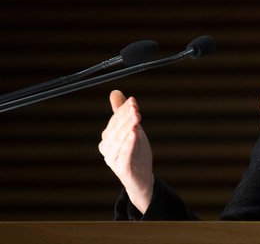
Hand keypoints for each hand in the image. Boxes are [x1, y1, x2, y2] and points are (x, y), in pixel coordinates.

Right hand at [98, 90, 153, 213]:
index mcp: (107, 139)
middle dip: (126, 118)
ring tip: (137, 118)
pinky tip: (135, 134)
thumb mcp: (133, 129)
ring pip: (119, 141)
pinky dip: (129, 143)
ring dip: (128, 128)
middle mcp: (106, 149)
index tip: (133, 102)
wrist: (142, 177)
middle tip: (136, 108)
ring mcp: (112, 160)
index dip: (123, 111)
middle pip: (115, 130)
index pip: (114, 122)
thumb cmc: (136, 152)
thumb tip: (115, 92)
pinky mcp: (121, 168)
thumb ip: (123, 113)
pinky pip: (124, 154)